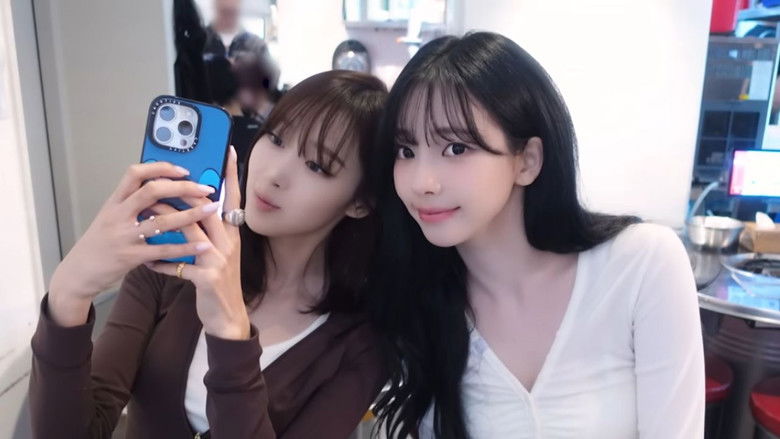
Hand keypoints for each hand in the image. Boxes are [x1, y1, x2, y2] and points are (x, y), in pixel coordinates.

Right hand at [48, 161, 218, 325]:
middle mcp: (118, 215)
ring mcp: (124, 236)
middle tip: (204, 189)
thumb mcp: (110, 218)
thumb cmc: (98, 245)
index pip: (134, 173)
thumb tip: (163, 191)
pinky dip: (185, 247)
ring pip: (162, 220)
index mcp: (114, 202)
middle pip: (152, 191)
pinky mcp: (131, 257)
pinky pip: (163, 250)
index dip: (160, 168)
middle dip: (182, 188)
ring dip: (190, 214)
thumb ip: (132, 205)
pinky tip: (202, 244)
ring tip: (211, 209)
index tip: (183, 170)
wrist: (78, 274)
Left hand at [146, 146, 249, 339]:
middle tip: (162, 180)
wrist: (228, 318)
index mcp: (232, 234)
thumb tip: (190, 208)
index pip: (233, 197)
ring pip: (189, 231)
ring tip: (145, 213)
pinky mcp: (208, 278)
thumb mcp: (219, 253)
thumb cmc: (218, 283)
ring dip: (165, 221)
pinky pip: (178, 265)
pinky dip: (161, 263)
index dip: (230, 174)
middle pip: (206, 208)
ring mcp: (219, 260)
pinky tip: (148, 263)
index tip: (225, 150)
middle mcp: (228, 243)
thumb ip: (208, 231)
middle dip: (183, 193)